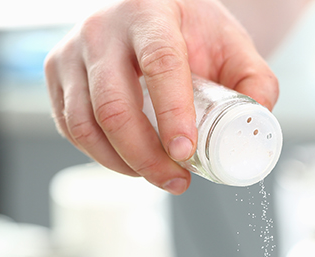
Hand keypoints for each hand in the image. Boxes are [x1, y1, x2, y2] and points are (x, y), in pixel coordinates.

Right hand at [44, 0, 278, 193]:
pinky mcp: (58, 76)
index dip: (172, 115)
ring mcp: (73, 53)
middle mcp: (104, 30)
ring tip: (158, 176)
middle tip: (177, 181)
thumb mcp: (233, 48)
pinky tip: (131, 161)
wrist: (152, 18)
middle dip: (146, 157)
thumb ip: (255, 84)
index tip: (185, 154)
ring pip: (85, 124)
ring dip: (123, 164)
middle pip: (114, 106)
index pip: (160, 64)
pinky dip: (102, 156)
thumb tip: (256, 125)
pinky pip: (72, 128)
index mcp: (151, 14)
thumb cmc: (192, 34)